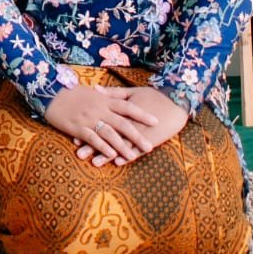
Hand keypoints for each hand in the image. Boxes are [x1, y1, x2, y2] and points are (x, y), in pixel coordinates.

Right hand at [44, 84, 158, 165]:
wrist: (49, 92)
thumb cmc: (71, 92)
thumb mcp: (91, 92)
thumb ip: (106, 97)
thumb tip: (120, 99)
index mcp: (104, 99)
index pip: (127, 106)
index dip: (142, 114)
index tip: (156, 121)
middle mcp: (99, 108)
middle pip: (122, 122)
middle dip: (137, 135)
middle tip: (150, 146)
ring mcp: (88, 118)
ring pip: (109, 133)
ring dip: (122, 146)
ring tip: (133, 156)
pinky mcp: (77, 127)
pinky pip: (92, 138)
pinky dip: (102, 146)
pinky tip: (111, 155)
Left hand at [72, 86, 188, 165]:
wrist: (177, 101)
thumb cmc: (153, 95)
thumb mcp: (132, 92)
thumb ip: (113, 93)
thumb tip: (95, 90)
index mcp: (123, 110)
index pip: (103, 121)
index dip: (89, 129)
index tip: (75, 134)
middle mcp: (130, 123)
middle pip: (108, 135)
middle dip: (93, 145)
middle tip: (79, 154)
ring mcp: (141, 133)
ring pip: (121, 146)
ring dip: (108, 155)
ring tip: (94, 163)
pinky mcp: (152, 140)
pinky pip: (138, 150)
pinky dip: (128, 157)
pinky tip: (117, 163)